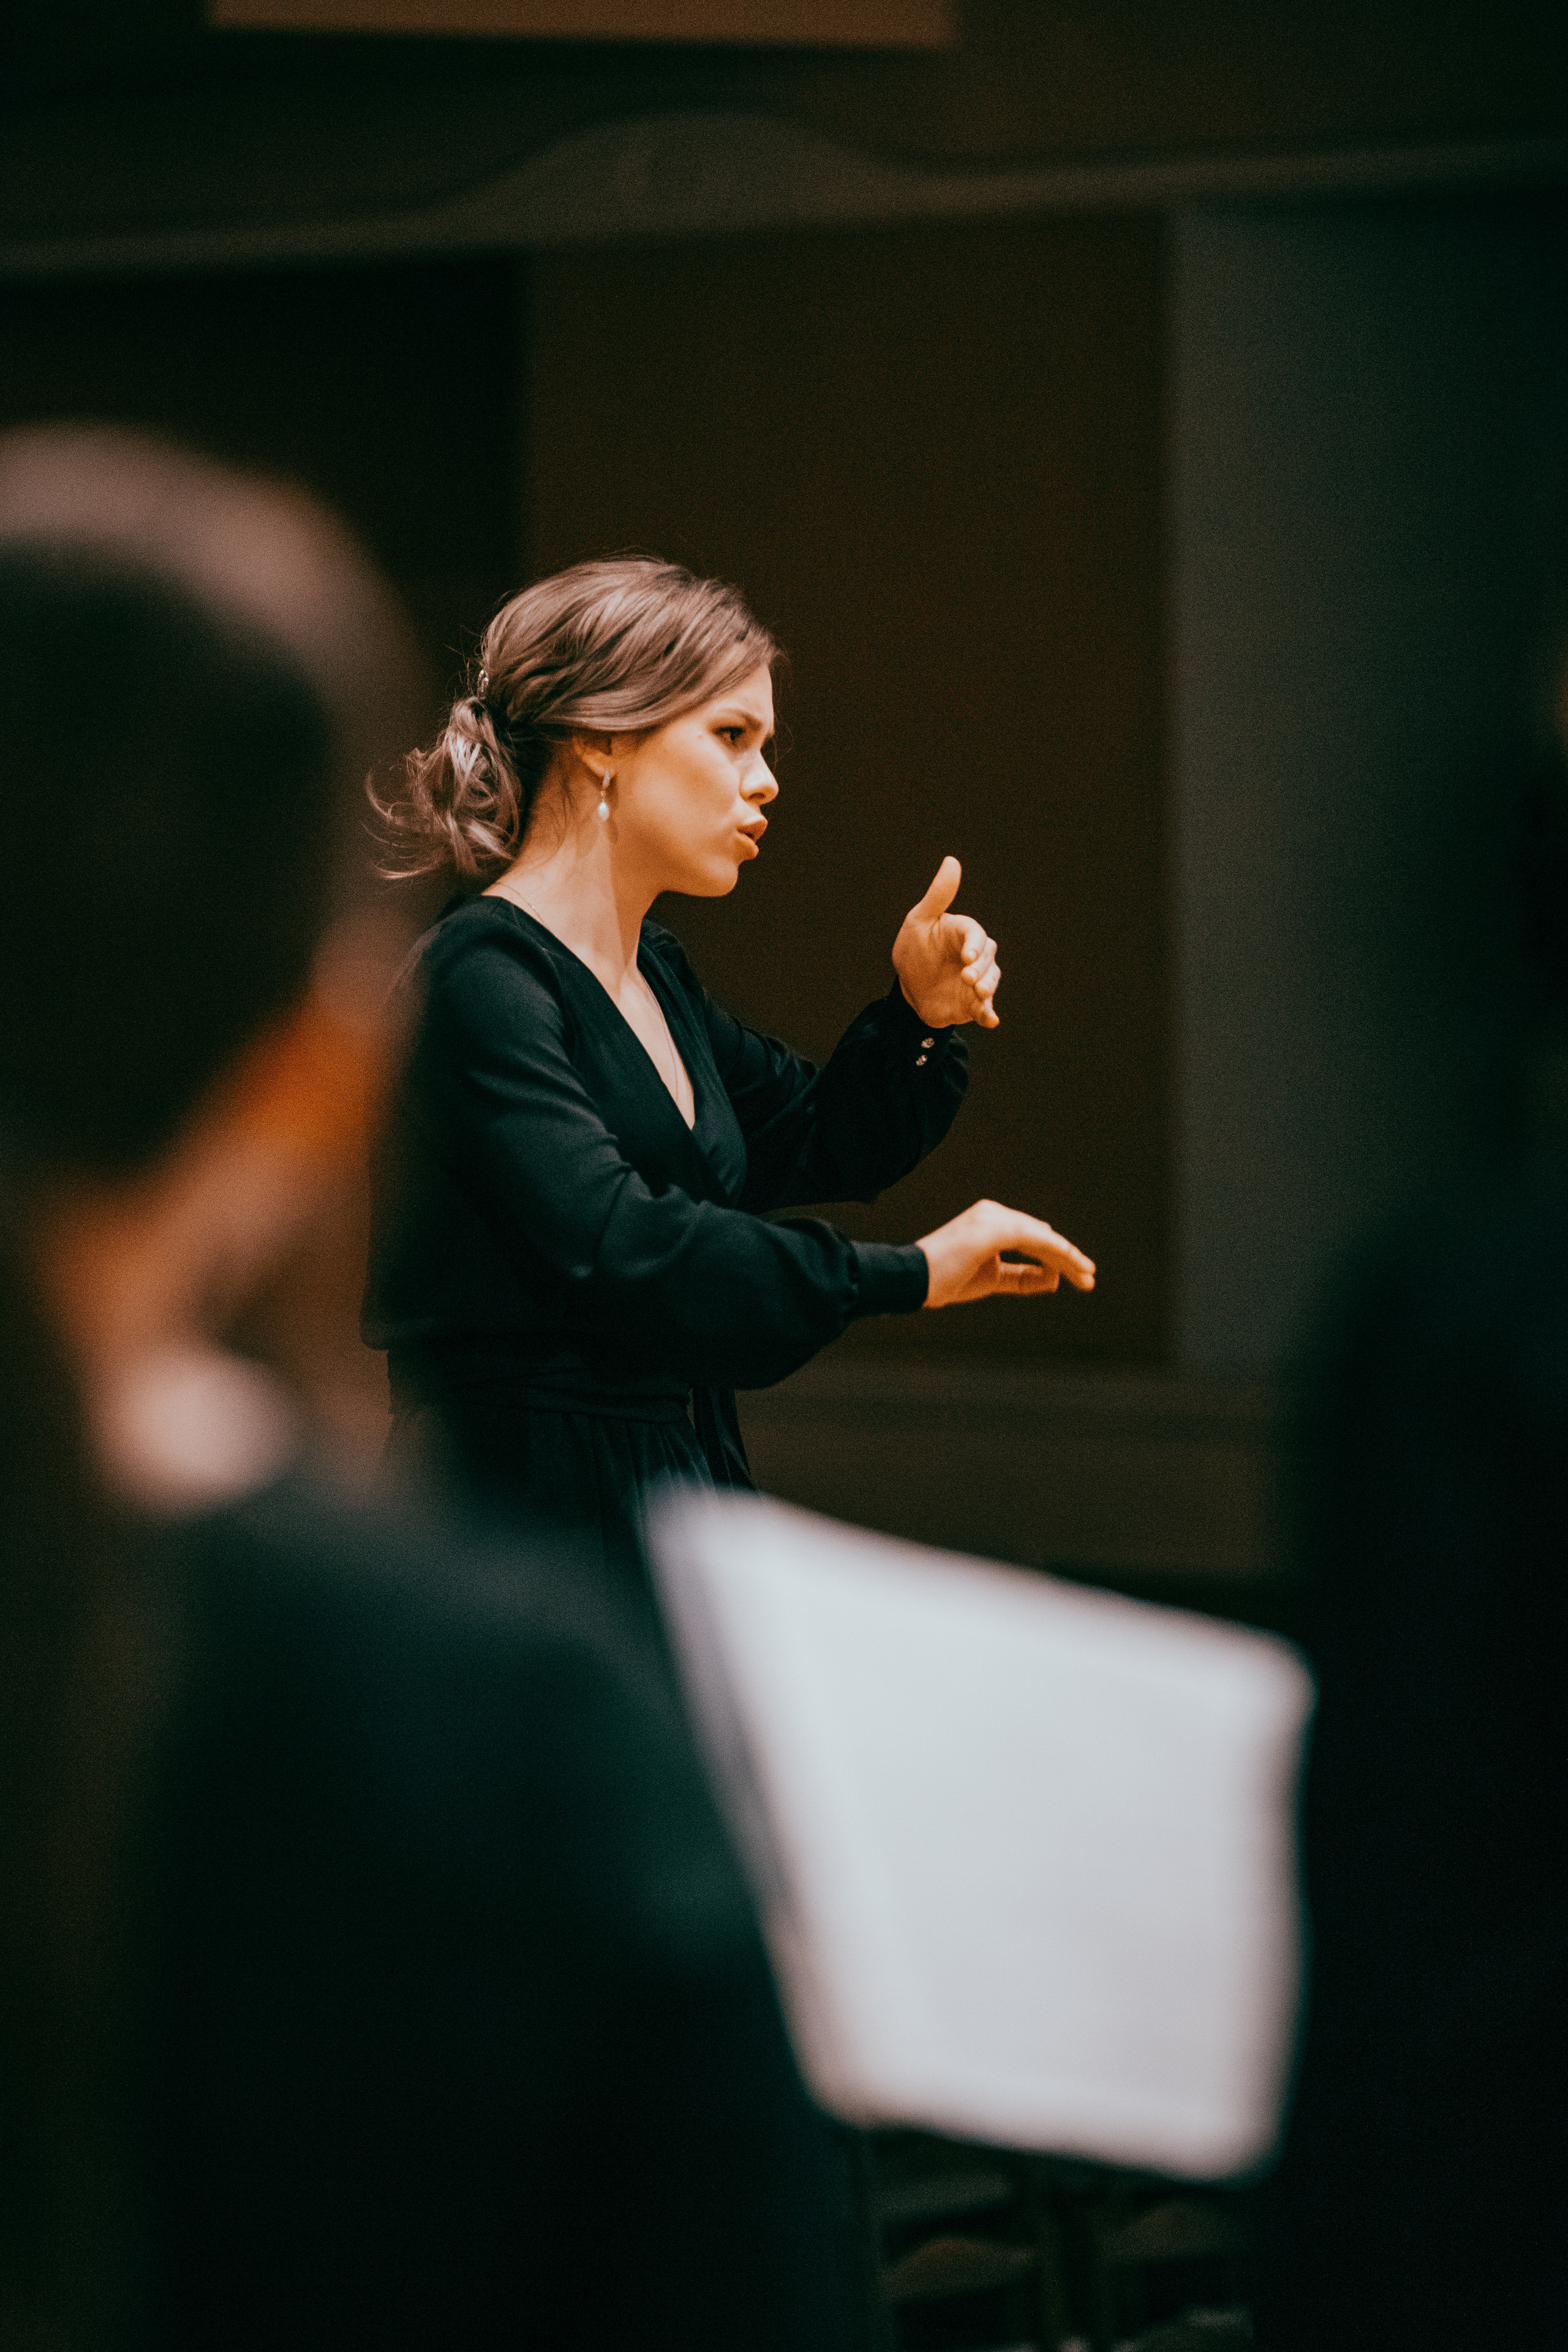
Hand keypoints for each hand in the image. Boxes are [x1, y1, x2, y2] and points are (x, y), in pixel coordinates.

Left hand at [892, 856, 999, 1029]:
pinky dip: (989, 1014)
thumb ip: (938, 895)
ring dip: (987, 989)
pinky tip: (990, 1021)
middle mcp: (975, 956)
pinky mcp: (973, 1002)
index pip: (975, 935)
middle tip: (968, 979)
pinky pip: (984, 1008)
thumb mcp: (920, 919)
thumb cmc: (915, 945)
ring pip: (990, 981)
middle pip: (988, 960)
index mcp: (964, 933)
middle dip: (981, 969)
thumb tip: (952, 861)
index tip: (966, 956)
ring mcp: (976, 980)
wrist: (908, 985)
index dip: (974, 945)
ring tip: (979, 996)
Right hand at [918, 1199, 1095, 1309]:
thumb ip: (1021, 1278)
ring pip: (1041, 1237)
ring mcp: (992, 1218)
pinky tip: (1070, 1264)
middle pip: (1040, 1236)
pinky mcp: (992, 1229)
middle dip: (1068, 1257)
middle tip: (1090, 1277)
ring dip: (1067, 1256)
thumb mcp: (992, 1279)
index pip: (1032, 1238)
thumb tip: (1054, 1278)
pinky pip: (1032, 1239)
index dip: (1057, 1257)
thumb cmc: (946, 1280)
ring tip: (1087, 1276)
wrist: (913, 1280)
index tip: (1079, 1276)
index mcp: (990, 1221)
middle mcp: (993, 1213)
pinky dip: (1054, 1251)